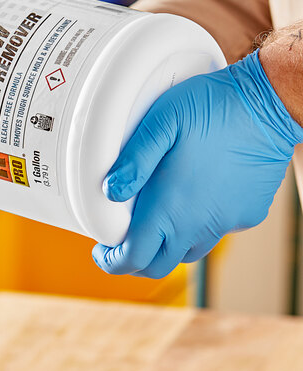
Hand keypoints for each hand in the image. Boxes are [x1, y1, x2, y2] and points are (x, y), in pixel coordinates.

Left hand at [92, 49, 302, 278]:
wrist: (269, 105)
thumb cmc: (212, 108)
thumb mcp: (161, 123)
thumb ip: (133, 160)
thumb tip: (110, 191)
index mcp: (171, 208)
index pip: (135, 258)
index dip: (112, 261)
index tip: (101, 251)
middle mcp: (199, 224)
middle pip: (159, 265)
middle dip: (135, 261)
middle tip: (121, 242)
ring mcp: (226, 223)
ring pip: (188, 252)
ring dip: (165, 245)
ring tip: (151, 222)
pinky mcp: (246, 214)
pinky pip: (214, 232)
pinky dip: (195, 227)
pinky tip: (190, 200)